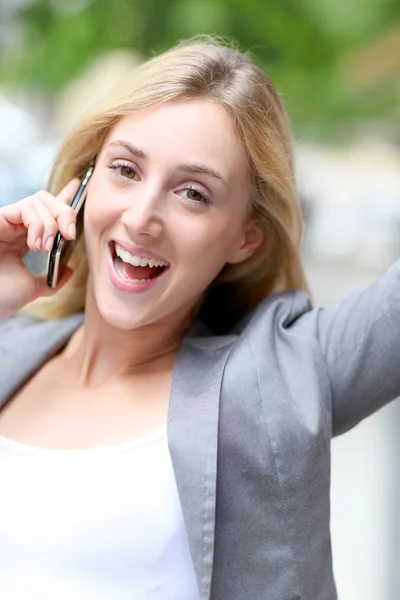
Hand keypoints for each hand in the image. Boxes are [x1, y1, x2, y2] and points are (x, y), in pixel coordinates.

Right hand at [0, 179, 79, 317]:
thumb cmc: (0, 297)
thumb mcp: (32, 288)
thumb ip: (52, 280)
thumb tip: (69, 271)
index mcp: (25, 239)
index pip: (48, 211)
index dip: (63, 196)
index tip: (80, 186)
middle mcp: (17, 227)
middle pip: (47, 199)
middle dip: (65, 212)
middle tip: (69, 235)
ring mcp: (7, 222)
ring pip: (39, 200)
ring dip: (49, 224)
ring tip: (43, 248)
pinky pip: (25, 207)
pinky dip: (37, 224)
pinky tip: (33, 244)